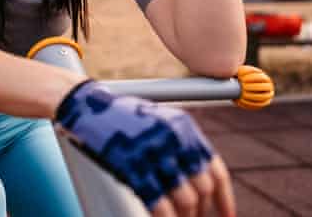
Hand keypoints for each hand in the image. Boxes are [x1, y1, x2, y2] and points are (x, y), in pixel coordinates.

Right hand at [56, 80, 235, 216]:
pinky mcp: (132, 167)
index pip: (215, 169)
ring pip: (184, 199)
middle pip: (201, 187)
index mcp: (183, 127)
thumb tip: (200, 181)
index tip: (226, 214)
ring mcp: (153, 153)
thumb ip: (181, 145)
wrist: (84, 105)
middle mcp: (173, 139)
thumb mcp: (158, 121)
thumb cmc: (121, 116)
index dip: (224, 197)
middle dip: (201, 211)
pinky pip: (158, 203)